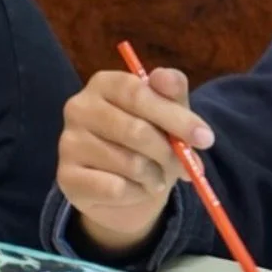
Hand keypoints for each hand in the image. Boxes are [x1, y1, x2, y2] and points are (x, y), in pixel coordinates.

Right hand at [56, 66, 214, 253]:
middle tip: (188, 167)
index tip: (205, 138)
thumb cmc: (148, 142)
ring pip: (129, 163)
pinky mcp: (66, 177)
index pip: (138, 93)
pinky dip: (137, 193)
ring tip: (156, 177)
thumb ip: (172, 93)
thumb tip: (168, 78)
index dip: (174, 116)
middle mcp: (79, 107)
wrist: (122, 188)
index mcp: (104, 83)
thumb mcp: (167, 115)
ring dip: (155, 176)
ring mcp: (68, 143)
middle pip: (135, 130)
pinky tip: (135, 189)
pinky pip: (115, 189)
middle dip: (170, 153)